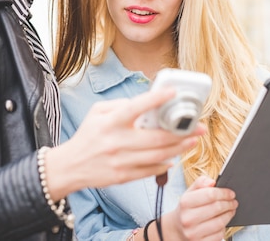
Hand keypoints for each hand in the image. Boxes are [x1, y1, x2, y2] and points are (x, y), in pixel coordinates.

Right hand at [47, 87, 204, 199]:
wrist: (70, 166)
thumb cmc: (87, 136)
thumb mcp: (97, 112)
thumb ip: (121, 105)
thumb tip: (147, 104)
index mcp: (110, 122)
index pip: (136, 107)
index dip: (156, 99)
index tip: (174, 92)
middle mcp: (117, 141)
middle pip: (157, 137)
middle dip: (182, 132)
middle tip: (199, 126)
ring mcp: (121, 161)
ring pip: (159, 155)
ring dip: (180, 147)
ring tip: (193, 140)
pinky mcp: (123, 176)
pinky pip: (151, 170)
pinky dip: (166, 164)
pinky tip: (175, 156)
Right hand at [161, 176, 236, 240]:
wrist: (176, 229)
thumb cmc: (186, 209)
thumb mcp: (189, 193)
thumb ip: (200, 184)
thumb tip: (212, 182)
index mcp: (185, 203)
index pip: (210, 194)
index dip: (224, 193)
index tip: (231, 193)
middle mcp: (188, 218)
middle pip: (217, 208)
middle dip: (229, 204)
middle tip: (234, 202)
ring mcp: (193, 233)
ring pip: (219, 222)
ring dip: (229, 215)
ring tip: (231, 210)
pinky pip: (218, 235)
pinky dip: (223, 227)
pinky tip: (223, 222)